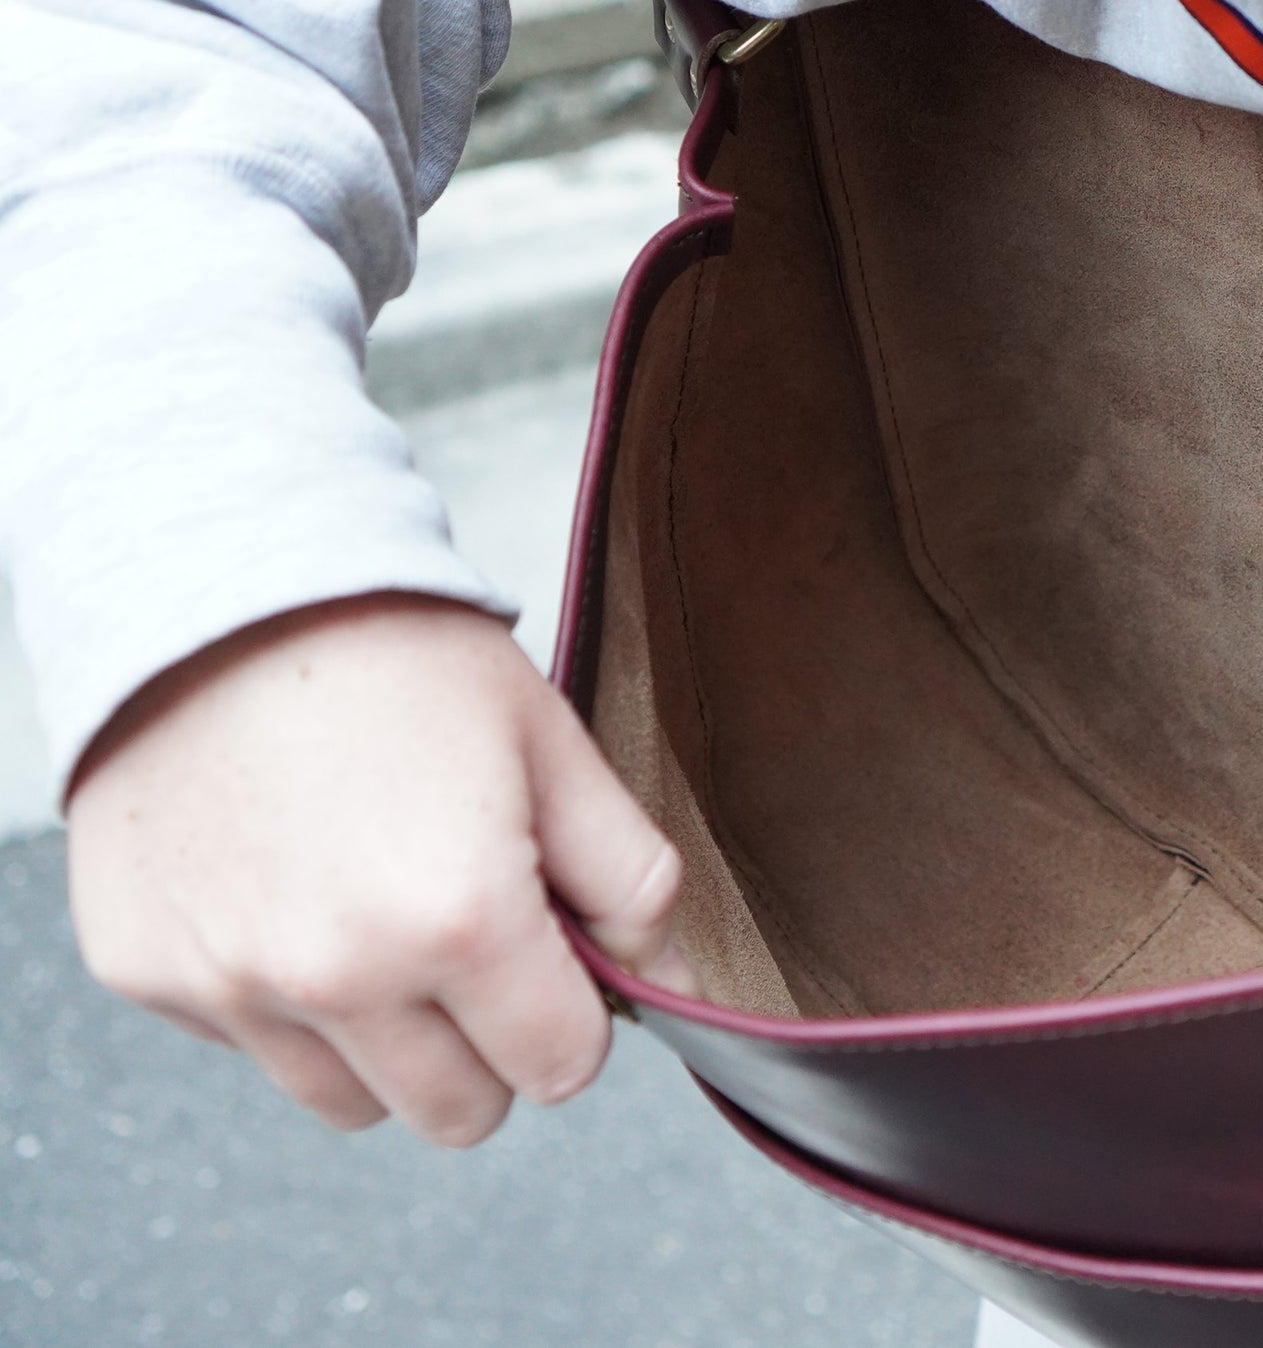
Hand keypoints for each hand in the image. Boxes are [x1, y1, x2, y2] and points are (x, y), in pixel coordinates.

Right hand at [65, 593, 690, 1146]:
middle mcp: (338, 976)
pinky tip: (295, 891)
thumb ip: (631, 881)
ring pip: (353, 1101)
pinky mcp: (151, 974)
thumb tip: (673, 978)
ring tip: (382, 915)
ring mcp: (232, 984)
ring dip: (387, 1042)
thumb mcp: (552, 746)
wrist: (222, 587)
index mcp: (459, 921)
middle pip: (461, 1112)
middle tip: (475, 940)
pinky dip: (284, 1002)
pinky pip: (254, 1047)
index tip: (557, 957)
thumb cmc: (397, 657)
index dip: (576, 1016)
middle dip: (491, 1045)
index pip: (562, 1070)